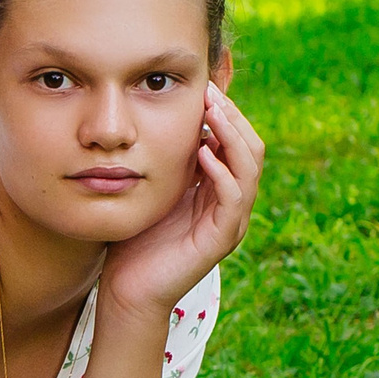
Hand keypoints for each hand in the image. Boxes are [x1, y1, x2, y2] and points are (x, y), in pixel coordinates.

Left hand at [102, 82, 264, 315]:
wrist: (127, 289)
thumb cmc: (134, 240)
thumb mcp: (151, 190)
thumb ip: (163, 161)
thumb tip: (157, 120)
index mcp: (217, 190)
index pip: (236, 142)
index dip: (225, 114)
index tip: (204, 88)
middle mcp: (230, 204)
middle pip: (251, 149)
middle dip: (233, 117)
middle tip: (210, 92)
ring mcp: (230, 222)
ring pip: (249, 169)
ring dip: (232, 136)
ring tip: (211, 113)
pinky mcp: (221, 240)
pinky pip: (233, 198)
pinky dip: (222, 172)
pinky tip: (202, 152)